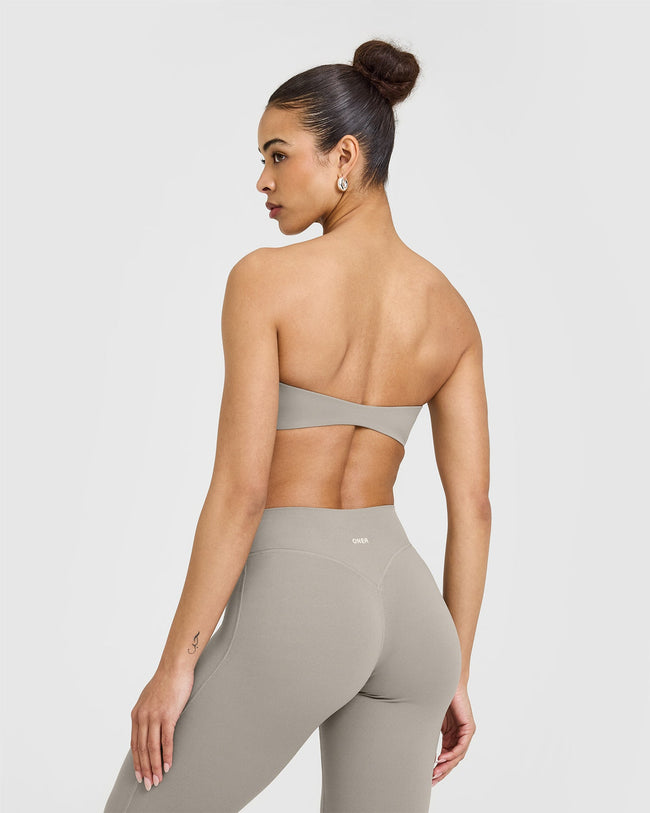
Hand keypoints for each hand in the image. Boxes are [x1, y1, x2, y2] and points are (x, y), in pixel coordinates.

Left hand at [130, 665, 194, 790]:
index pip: (134, 744)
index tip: (140, 775)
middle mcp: (143, 716)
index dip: (137, 761)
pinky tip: (168, 765)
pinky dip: (167, 754)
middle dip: (144, 769)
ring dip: (155, 766)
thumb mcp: (148, 699)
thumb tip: (147, 727)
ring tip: (158, 779)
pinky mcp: (168, 715)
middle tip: (148, 784)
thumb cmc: (165, 681)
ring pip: (152, 748)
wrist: (175, 667)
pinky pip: (166, 740)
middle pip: (141, 749)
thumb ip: (146, 713)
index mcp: (136, 714)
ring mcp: (155, 716)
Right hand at [431, 681, 475, 786]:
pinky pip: (462, 746)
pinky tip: (442, 758)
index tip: (429, 777)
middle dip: (442, 771)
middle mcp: (459, 736)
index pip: (446, 757)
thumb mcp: (431, 721)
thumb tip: (420, 752)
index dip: (438, 768)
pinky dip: (452, 754)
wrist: (446, 682)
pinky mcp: (469, 727)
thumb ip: (428, 736)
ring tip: (436, 773)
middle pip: (452, 759)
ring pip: (458, 755)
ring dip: (446, 765)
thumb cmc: (437, 698)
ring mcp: (465, 732)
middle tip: (432, 781)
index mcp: (450, 735)